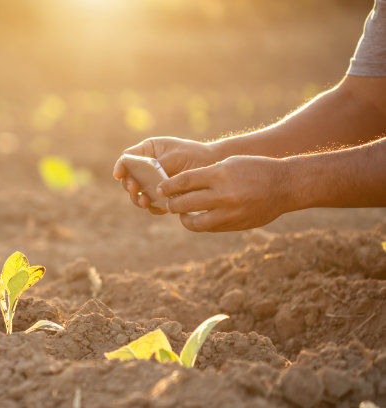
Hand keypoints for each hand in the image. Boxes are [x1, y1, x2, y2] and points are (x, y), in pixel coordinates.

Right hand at [113, 137, 220, 213]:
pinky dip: (154, 207)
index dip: (121, 166)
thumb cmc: (194, 155)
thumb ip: (160, 164)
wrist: (212, 166)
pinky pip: (152, 205)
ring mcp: (152, 183)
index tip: (119, 174)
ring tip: (145, 202)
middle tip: (135, 189)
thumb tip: (148, 177)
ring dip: (138, 199)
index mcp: (147, 151)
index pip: (127, 158)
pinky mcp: (161, 197)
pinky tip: (161, 208)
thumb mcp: (176, 155)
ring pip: (138, 194)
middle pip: (129, 178)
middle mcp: (146, 168)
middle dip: (130, 186)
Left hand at [157, 156, 291, 231]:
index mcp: (221, 174)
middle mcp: (224, 195)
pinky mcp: (236, 225)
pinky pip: (210, 228)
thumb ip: (206, 175)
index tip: (160, 188)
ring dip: (183, 218)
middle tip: (168, 201)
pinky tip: (198, 218)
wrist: (286, 185)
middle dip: (172, 203)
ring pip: (195, 223)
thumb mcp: (229, 163)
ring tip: (181, 213)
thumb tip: (181, 187)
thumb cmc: (255, 169)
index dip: (168, 186)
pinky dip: (201, 224)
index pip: (184, 181)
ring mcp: (230, 213)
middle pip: (185, 203)